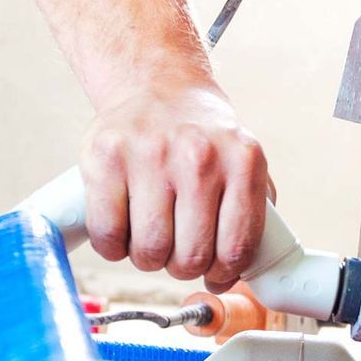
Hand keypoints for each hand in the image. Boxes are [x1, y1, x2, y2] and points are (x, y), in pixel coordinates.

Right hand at [79, 82, 269, 290]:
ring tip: (151, 237)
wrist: (159, 86)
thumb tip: (242, 274)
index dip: (223, 273)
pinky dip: (113, 247)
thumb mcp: (243, 164)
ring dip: (148, 258)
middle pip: (190, 257)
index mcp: (243, 160)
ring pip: (149, 251)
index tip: (214, 272)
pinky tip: (123, 229)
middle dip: (182, 266)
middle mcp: (199, 155)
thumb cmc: (203, 139)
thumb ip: (254, 213)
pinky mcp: (106, 156)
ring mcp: (150, 153)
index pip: (237, 248)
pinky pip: (107, 234)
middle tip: (177, 250)